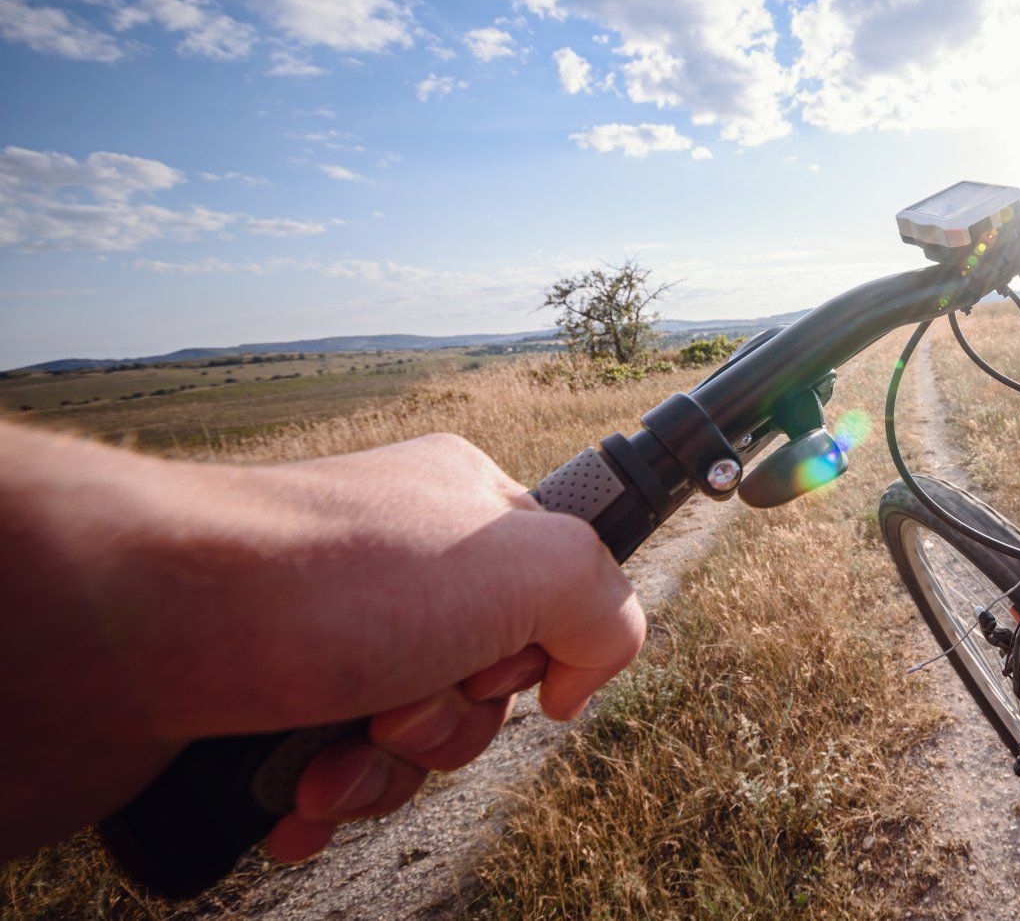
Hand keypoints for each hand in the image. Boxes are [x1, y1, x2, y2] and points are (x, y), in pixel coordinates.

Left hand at [0, 426, 647, 861]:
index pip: (556, 593)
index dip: (540, 653)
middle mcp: (393, 563)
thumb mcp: (523, 563)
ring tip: (328, 764)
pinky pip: (326, 775)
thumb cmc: (316, 582)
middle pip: (482, 682)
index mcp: (460, 509)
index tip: (498, 666)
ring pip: (406, 741)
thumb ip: (606, 605)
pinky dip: (323, 803)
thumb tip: (585, 674)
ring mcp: (320, 633)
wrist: (117, 628)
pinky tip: (295, 806)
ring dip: (383, 776)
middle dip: (451, 729)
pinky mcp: (253, 701)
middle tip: (396, 711)